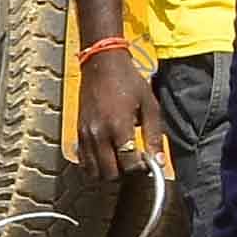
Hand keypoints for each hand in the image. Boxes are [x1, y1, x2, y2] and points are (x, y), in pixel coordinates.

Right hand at [76, 45, 155, 173]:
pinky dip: (95, 165)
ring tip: (119, 159)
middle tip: (133, 161)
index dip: (140, 168)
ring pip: (95, 172)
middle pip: (110, 173)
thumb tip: (159, 161)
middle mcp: (99, 134)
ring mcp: (85, 135)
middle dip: (124, 172)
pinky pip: (84, 161)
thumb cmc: (128, 81)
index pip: (128, 164)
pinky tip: (106, 154)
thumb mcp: (149, 105)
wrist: (101, 64)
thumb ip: (154, 136)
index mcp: (118, 126)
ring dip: (109, 171)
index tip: (146, 162)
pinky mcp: (78, 133)